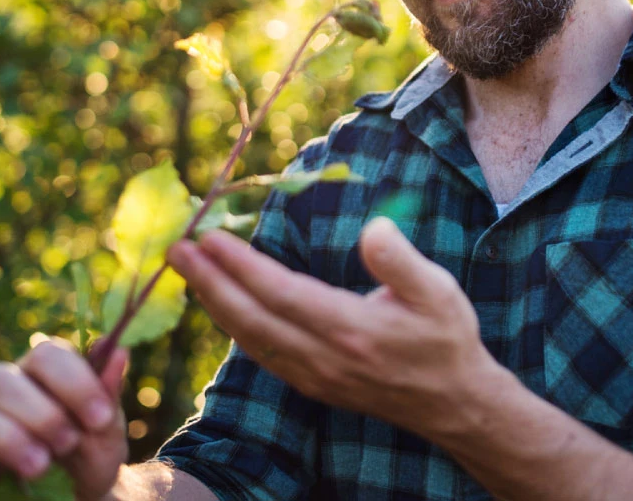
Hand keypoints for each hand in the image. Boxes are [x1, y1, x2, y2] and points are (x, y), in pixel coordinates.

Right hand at [0, 338, 129, 499]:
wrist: (81, 495)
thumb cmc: (91, 454)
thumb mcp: (107, 430)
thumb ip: (107, 393)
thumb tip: (120, 351)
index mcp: (44, 370)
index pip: (47, 355)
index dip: (73, 383)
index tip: (100, 418)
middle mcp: (5, 387)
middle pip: (1, 379)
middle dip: (39, 414)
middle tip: (68, 444)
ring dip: (3, 437)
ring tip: (39, 466)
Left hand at [166, 217, 500, 439]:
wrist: (455, 404)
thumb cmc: (447, 339)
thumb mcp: (439, 291)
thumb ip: (401, 261)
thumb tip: (372, 230)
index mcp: (352, 330)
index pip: (282, 294)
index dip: (242, 267)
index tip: (210, 238)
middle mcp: (325, 358)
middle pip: (252, 318)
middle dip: (210, 282)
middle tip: (177, 248)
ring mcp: (315, 376)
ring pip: (250, 339)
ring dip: (214, 304)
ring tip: (187, 270)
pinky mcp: (312, 384)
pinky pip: (261, 354)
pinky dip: (233, 327)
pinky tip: (220, 306)